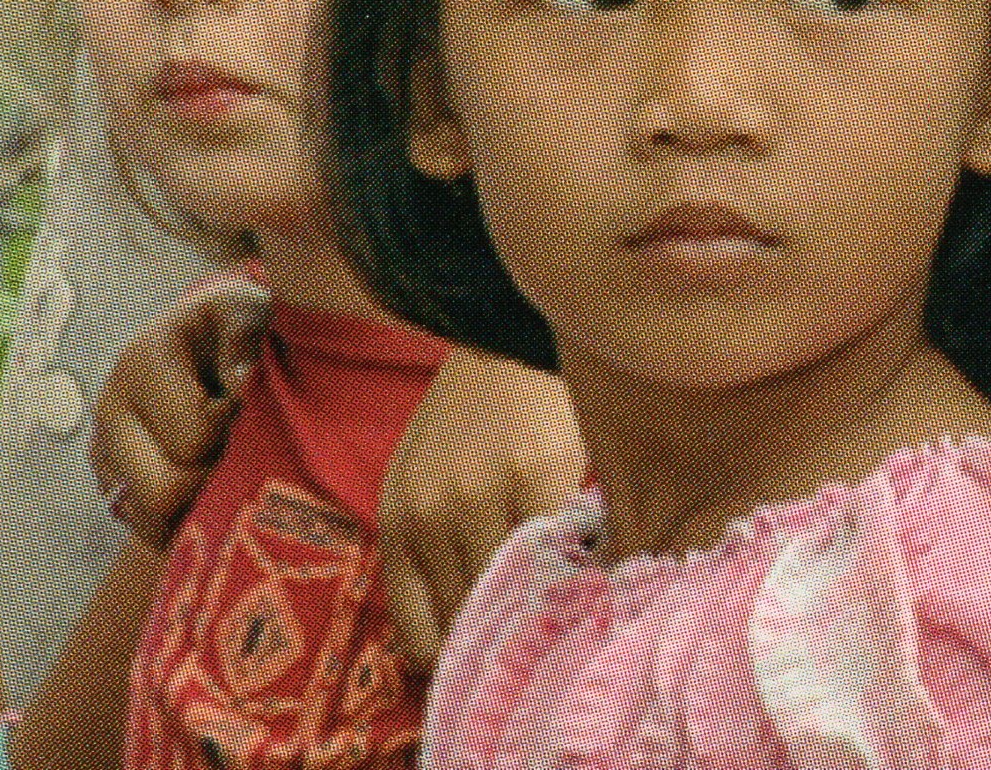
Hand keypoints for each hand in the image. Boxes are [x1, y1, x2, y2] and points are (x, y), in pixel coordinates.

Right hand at [91, 277, 266, 543]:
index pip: (194, 439)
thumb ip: (245, 338)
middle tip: (245, 449)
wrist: (204, 337)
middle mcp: (111, 412)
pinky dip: (185, 522)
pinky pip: (148, 529)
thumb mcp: (246, 309)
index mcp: (142, 366)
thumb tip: (241, 385)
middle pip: (165, 492)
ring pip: (153, 521)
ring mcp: (105, 452)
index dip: (235, 431)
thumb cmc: (233, 323)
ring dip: (200, 505)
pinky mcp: (112, 482)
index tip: (251, 407)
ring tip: (229, 465)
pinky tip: (212, 488)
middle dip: (217, 480)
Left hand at [377, 351, 583, 666]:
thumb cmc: (474, 410)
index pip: (420, 636)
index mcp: (398, 522)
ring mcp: (482, 496)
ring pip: (516, 591)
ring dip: (544, 603)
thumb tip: (466, 629)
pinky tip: (591, 557)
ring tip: (568, 595)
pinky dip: (577, 565)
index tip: (492, 660)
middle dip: (504, 635)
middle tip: (540, 631)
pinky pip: (559, 551)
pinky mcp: (537, 473)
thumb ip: (433, 546)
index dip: (459, 661)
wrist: (509, 331)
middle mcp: (430, 516)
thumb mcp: (426, 477)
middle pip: (468, 622)